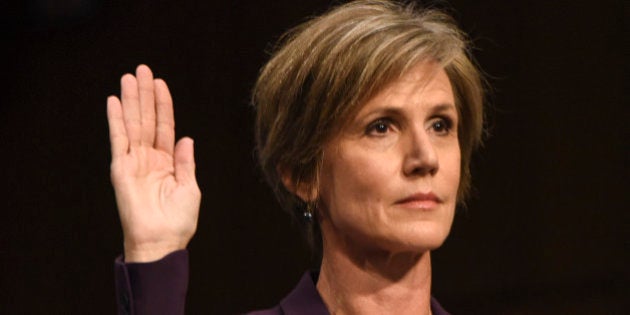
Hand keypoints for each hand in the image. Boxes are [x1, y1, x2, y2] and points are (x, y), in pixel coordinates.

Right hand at [107, 65, 200, 261]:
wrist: (162, 241)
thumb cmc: (178, 221)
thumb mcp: (190, 187)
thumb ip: (185, 161)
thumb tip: (186, 138)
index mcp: (168, 163)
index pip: (165, 126)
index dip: (163, 105)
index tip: (161, 83)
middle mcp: (149, 159)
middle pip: (147, 119)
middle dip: (145, 94)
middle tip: (143, 69)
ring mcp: (134, 162)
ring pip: (133, 123)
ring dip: (131, 100)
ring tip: (130, 77)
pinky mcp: (121, 168)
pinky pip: (118, 139)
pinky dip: (115, 119)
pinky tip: (113, 101)